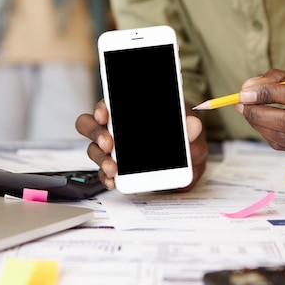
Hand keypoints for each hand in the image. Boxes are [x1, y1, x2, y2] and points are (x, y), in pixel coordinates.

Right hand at [75, 100, 207, 190]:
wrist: (188, 167)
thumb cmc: (185, 141)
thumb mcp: (193, 133)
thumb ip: (193, 130)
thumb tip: (193, 125)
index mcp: (130, 111)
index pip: (108, 103)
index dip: (101, 107)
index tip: (105, 115)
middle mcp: (116, 127)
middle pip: (91, 125)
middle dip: (97, 133)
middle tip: (109, 144)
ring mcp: (114, 148)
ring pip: (94, 149)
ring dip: (100, 158)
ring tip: (112, 168)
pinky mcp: (116, 168)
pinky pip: (103, 172)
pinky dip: (106, 177)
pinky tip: (113, 181)